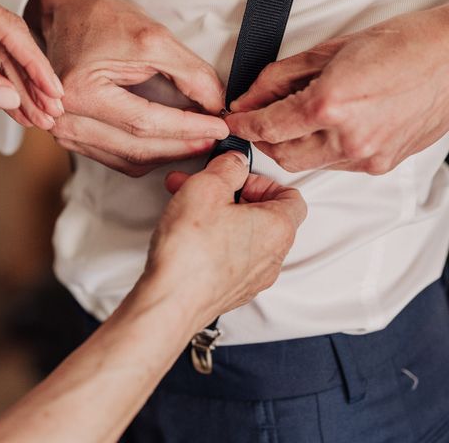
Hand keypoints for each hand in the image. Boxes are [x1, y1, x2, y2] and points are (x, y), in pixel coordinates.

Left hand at [0, 0, 63, 126]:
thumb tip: (11, 97)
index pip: (9, 31)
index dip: (36, 65)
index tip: (53, 90)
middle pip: (9, 46)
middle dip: (31, 82)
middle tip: (50, 111)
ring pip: (1, 58)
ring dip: (18, 89)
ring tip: (37, 116)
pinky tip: (16, 107)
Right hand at [28, 0, 228, 176]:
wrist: (68, 14)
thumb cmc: (101, 19)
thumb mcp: (152, 37)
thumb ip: (189, 73)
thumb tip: (215, 104)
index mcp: (81, 93)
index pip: (145, 124)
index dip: (187, 128)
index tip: (218, 127)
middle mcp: (65, 119)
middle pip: (137, 150)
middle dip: (181, 147)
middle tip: (213, 138)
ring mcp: (65, 132)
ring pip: (129, 161)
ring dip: (167, 155)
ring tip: (197, 141)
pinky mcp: (72, 137)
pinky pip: (117, 160)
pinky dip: (148, 155)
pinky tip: (170, 144)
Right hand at [142, 152, 306, 328]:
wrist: (171, 300)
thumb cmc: (191, 252)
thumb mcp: (207, 186)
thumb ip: (228, 167)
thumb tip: (235, 162)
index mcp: (278, 228)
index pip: (291, 196)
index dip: (262, 182)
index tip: (235, 178)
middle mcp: (273, 256)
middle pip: (264, 216)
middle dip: (231, 197)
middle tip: (203, 188)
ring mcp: (253, 278)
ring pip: (244, 237)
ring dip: (220, 218)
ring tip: (188, 209)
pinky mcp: (232, 291)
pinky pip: (231, 259)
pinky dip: (215, 243)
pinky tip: (188, 237)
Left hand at [226, 4, 448, 174]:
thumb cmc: (401, 45)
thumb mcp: (328, 52)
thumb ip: (279, 79)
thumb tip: (250, 98)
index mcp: (330, 105)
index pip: (267, 127)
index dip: (244, 125)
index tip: (234, 121)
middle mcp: (348, 138)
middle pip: (282, 155)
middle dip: (265, 140)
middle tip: (261, 121)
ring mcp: (366, 156)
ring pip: (308, 163)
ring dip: (294, 146)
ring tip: (300, 120)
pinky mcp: (379, 165)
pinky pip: (335, 165)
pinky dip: (323, 150)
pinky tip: (331, 129)